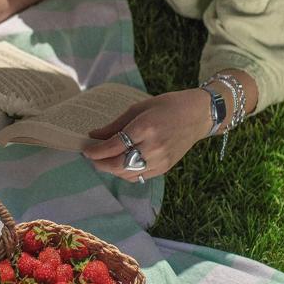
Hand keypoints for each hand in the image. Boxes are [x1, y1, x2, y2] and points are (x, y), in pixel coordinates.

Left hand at [83, 89, 211, 180]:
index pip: (114, 146)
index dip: (96, 151)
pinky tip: (120, 164)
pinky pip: (140, 177)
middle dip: (100, 163)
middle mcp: (153, 147)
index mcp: (145, 128)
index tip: (86, 150)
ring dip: (112, 169)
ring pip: (127, 174)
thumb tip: (93, 136)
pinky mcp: (165, 168)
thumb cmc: (167, 106)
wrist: (198, 116)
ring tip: (104, 160)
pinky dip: (126, 173)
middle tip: (92, 158)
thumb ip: (115, 125)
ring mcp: (161, 160)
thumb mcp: (138, 108)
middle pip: (118, 164)